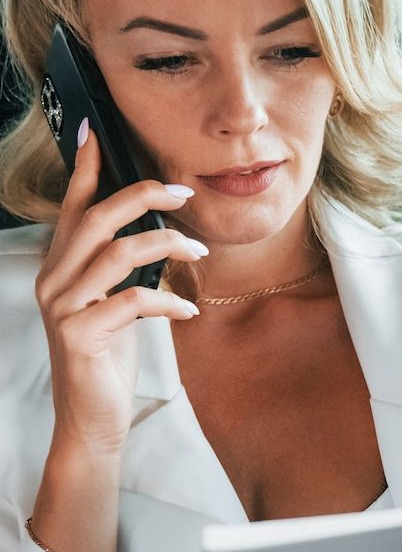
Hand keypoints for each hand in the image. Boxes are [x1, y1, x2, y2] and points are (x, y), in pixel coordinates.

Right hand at [35, 121, 206, 455]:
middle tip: (183, 193)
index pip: (72, 208)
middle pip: (97, 219)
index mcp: (60, 268)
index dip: (85, 168)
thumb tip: (154, 231)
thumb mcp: (113, 304)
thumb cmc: (106, 359)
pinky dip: (168, 302)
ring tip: (197, 254)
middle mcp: (54, 281)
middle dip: (143, 196)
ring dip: (167, 246)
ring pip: (118, 253)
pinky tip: (188, 311)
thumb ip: (121, 269)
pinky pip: (132, 301)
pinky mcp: (81, 336)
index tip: (95, 131)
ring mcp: (63, 308)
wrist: (90, 419)